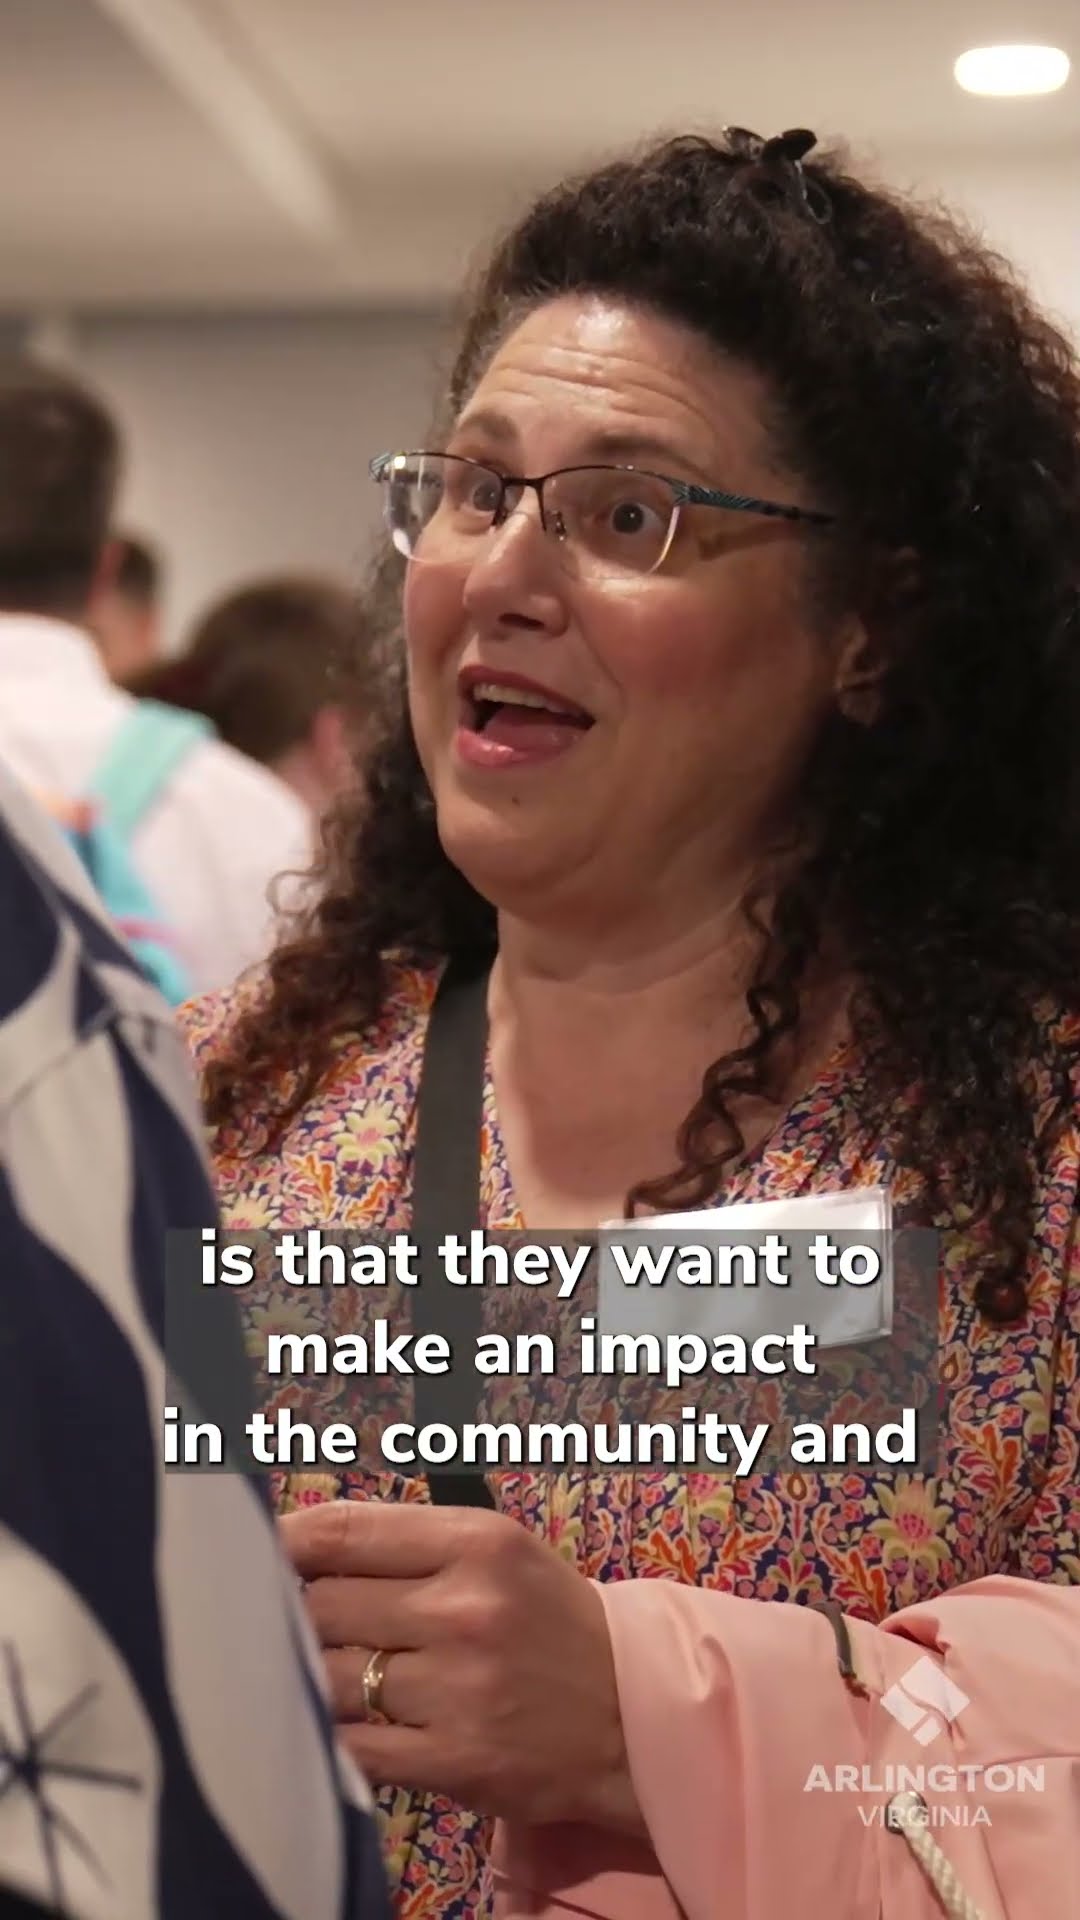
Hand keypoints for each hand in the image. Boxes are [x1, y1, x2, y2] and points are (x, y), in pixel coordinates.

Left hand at [281, 1499, 643, 1834]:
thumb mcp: (496, 1553)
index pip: (341, 1531)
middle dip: (296, 1618)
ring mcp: (459, 1687)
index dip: (280, 1543)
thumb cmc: (548, 1622)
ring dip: (311, 1682)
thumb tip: (296, 1546)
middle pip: (322, 1606)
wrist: (631, 1715)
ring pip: (329, 1678)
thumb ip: (405, 1544)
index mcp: (475, 1541)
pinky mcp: (456, 1758)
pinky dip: (332, 1740)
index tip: (254, 1556)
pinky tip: (338, 1729)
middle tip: (291, 1627)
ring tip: (320, 1678)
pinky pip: (353, 1747)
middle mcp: (465, 1608)